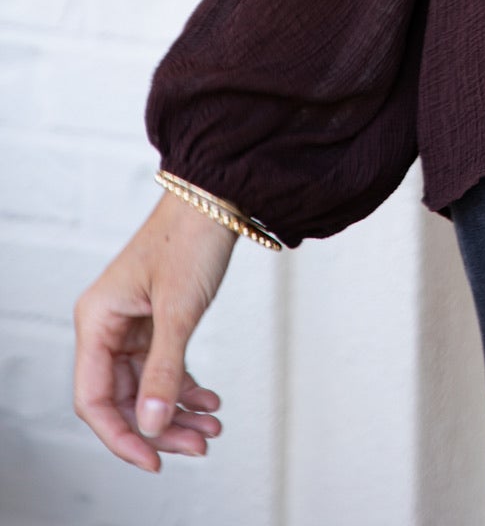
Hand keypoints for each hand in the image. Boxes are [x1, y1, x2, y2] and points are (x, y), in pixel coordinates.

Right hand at [74, 191, 236, 471]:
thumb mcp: (179, 311)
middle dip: (160, 427)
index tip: (154, 462)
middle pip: (122, 397)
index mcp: (96, 320)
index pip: (94, 399)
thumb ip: (164, 372)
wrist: (219, 194)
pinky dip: (186, 387)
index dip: (121, 436)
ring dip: (177, 411)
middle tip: (198, 446)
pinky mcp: (157, 318)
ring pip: (146, 386)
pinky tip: (210, 402)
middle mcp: (108, 324)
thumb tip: (152, 427)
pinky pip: (164, 367)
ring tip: (211, 429)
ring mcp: (132, 322)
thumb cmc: (191, 237)